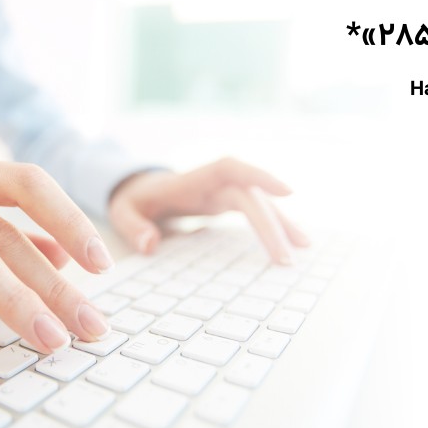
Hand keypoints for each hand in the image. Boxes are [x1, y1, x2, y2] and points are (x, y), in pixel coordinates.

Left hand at [108, 157, 309, 262]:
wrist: (139, 189)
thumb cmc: (134, 199)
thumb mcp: (122, 211)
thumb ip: (132, 226)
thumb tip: (150, 244)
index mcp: (193, 179)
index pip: (231, 169)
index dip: (259, 176)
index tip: (288, 192)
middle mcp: (215, 182)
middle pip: (251, 196)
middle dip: (272, 224)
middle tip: (287, 258)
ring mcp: (224, 192)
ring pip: (261, 203)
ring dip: (283, 223)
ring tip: (304, 247)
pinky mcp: (229, 203)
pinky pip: (257, 211)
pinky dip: (274, 226)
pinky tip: (292, 243)